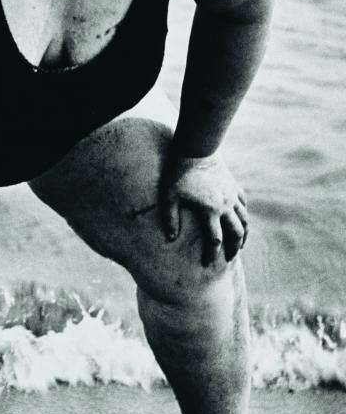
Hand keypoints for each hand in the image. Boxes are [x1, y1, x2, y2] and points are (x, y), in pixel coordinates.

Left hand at [159, 152, 247, 266]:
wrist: (195, 149)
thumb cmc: (178, 172)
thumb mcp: (169, 196)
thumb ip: (170, 218)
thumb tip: (171, 238)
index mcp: (210, 211)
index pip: (214, 240)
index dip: (211, 255)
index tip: (207, 264)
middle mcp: (225, 205)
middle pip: (236, 233)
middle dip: (234, 248)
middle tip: (229, 258)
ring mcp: (231, 195)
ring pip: (244, 219)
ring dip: (243, 233)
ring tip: (240, 243)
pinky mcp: (232, 185)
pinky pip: (243, 202)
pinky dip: (243, 213)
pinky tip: (240, 218)